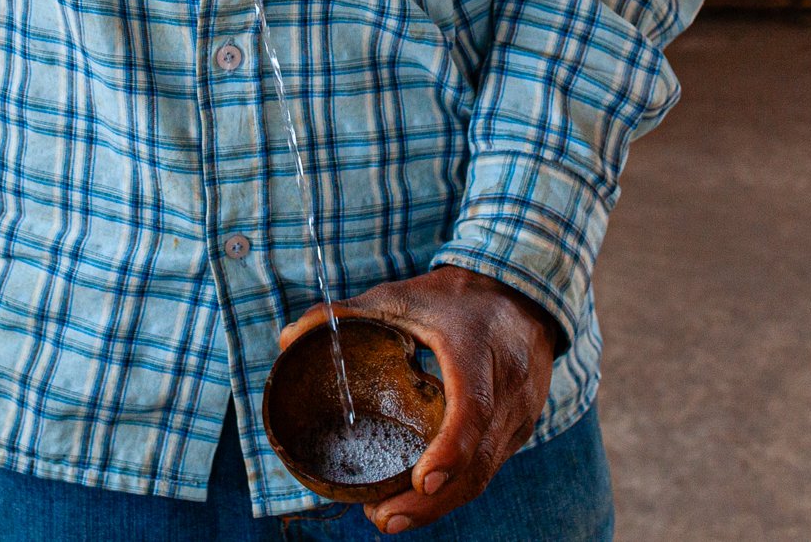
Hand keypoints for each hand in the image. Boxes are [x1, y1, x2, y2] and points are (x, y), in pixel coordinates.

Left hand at [277, 266, 558, 532]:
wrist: (523, 293)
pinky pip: (489, 468)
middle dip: (432, 501)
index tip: (422, 482)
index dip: (450, 449)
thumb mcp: (403, 296)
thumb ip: (347, 314)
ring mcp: (519, 414)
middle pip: (478, 460)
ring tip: (391, 518)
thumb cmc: (457, 297)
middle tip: (383, 518)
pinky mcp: (519, 430)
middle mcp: (507, 388)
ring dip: (441, 505)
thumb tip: (287, 338)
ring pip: (485, 473)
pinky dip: (456, 490)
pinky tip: (420, 500)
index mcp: (478, 350)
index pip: (473, 408)